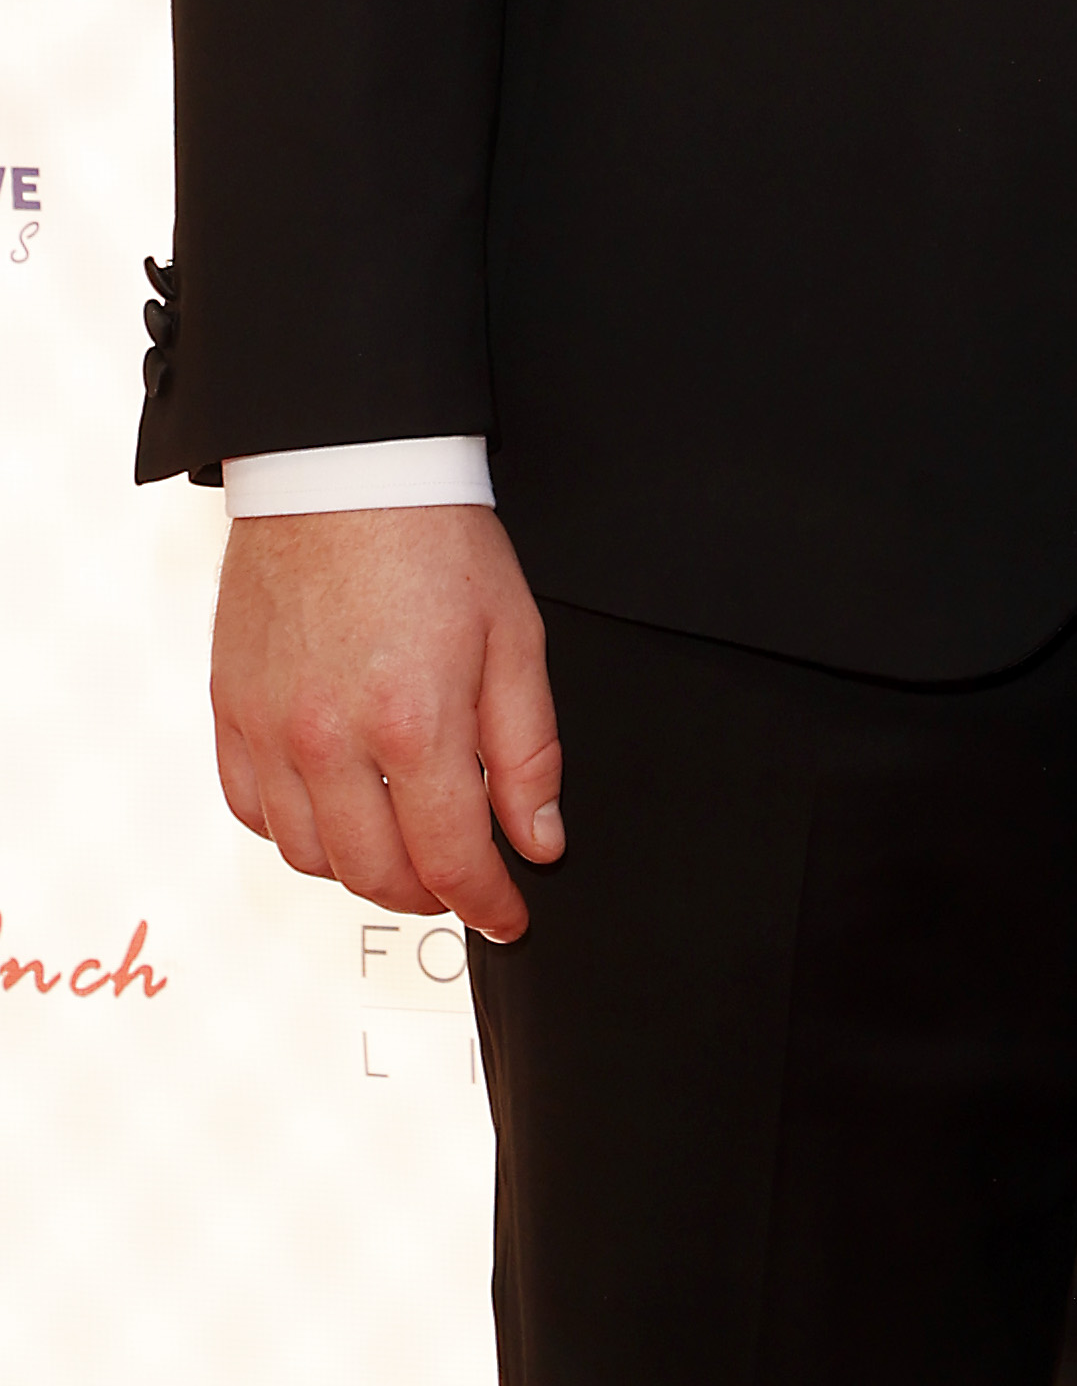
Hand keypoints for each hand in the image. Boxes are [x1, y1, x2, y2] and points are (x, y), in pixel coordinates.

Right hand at [211, 506, 561, 941]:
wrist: (344, 470)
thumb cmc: (436, 540)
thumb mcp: (517, 637)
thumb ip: (529, 750)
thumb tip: (539, 840)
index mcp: (412, 722)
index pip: (452, 858)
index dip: (488, 901)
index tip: (510, 914)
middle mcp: (329, 740)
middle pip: (377, 875)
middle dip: (430, 895)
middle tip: (462, 883)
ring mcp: (269, 730)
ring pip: (310, 858)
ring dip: (363, 872)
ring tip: (404, 850)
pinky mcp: (229, 711)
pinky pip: (253, 812)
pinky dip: (295, 832)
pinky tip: (334, 813)